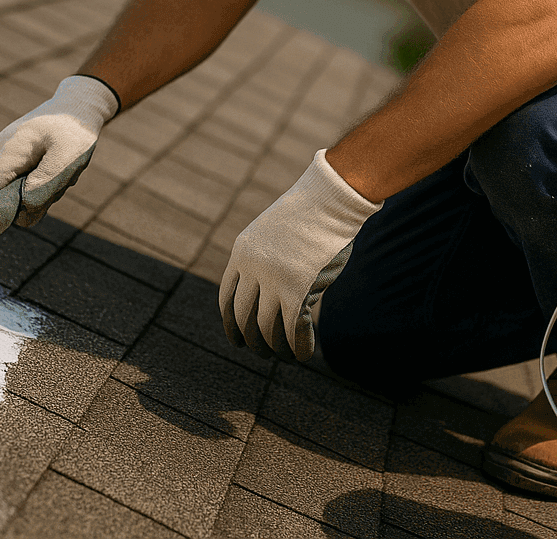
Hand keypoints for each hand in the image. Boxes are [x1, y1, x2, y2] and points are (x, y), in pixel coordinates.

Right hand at [0, 75, 117, 231]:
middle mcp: (3, 150)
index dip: (7, 206)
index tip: (34, 207)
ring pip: (17, 187)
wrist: (79, 104)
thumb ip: (42, 185)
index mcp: (11, 149)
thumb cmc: (75, 130)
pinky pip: (25, 178)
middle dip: (31, 197)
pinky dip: (43, 180)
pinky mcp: (19, 154)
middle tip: (58, 183)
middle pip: (5, 192)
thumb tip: (21, 212)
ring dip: (41, 188)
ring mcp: (9, 151)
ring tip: (61, 170)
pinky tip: (57, 166)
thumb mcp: (66, 158)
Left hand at [219, 149, 378, 360]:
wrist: (331, 199)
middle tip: (261, 353)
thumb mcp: (272, 232)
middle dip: (251, 341)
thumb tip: (267, 295)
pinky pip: (293, 330)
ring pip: (267, 329)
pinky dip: (298, 347)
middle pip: (243, 318)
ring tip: (285, 356)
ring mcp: (275, 280)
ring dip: (275, 349)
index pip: (226, 298)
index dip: (230, 323)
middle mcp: (253, 269)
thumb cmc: (308, 214)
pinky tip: (304, 355)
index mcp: (241, 254)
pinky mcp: (299, 290)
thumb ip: (264, 260)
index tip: (236, 337)